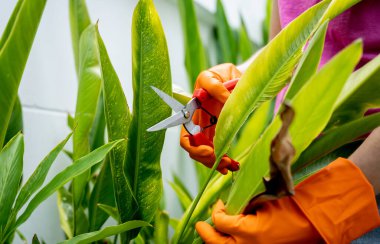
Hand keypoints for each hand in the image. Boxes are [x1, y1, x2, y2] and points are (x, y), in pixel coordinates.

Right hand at [180, 63, 240, 173]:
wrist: (236, 78)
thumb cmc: (225, 74)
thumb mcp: (222, 73)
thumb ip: (219, 86)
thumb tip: (225, 101)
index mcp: (194, 107)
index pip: (186, 131)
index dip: (194, 145)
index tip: (210, 151)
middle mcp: (197, 120)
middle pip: (192, 146)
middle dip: (204, 157)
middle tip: (221, 160)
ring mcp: (206, 129)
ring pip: (203, 152)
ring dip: (214, 162)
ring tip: (230, 166)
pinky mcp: (217, 134)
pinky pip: (216, 151)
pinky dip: (222, 161)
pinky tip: (232, 165)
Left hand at [196, 158, 379, 242]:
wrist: (316, 221)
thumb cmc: (294, 205)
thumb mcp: (268, 198)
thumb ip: (247, 201)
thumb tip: (230, 203)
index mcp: (250, 231)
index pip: (221, 221)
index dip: (217, 211)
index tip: (220, 204)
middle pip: (217, 243)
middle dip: (207, 234)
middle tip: (200, 226)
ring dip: (217, 241)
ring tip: (210, 232)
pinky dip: (231, 243)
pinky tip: (228, 235)